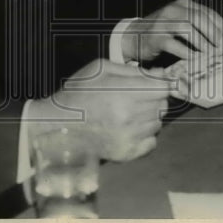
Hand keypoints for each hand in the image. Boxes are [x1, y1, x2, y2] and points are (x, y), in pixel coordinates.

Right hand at [30, 60, 171, 161]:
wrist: (58, 124)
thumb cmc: (79, 91)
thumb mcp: (101, 69)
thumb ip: (133, 70)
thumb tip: (159, 74)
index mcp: (124, 93)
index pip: (164, 88)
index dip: (161, 83)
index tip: (154, 83)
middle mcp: (129, 117)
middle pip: (162, 105)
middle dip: (154, 98)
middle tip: (137, 96)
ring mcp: (129, 138)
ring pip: (158, 123)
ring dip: (149, 116)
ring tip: (130, 112)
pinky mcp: (126, 154)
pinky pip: (152, 142)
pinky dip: (145, 135)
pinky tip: (129, 128)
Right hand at [121, 0, 222, 63]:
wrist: (134, 36)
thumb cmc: (163, 31)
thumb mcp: (182, 22)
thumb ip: (201, 24)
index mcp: (182, 4)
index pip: (206, 12)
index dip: (221, 25)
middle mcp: (173, 10)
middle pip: (199, 18)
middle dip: (215, 34)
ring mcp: (163, 22)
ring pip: (188, 29)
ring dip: (204, 43)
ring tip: (214, 54)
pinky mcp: (155, 37)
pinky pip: (174, 45)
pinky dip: (187, 53)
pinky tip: (197, 60)